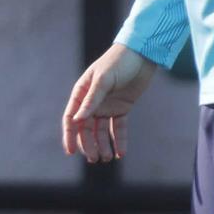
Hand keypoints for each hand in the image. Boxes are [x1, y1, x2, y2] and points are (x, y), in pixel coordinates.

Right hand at [61, 43, 158, 161]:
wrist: (143, 54)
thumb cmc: (119, 62)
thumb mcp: (104, 79)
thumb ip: (91, 99)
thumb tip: (77, 120)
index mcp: (82, 93)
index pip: (72, 118)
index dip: (70, 136)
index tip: (71, 151)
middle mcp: (92, 102)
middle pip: (86, 129)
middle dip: (89, 144)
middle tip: (95, 158)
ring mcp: (107, 106)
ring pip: (101, 131)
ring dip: (103, 145)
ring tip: (108, 158)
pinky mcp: (122, 108)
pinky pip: (118, 127)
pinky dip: (119, 140)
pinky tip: (121, 153)